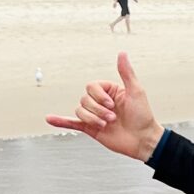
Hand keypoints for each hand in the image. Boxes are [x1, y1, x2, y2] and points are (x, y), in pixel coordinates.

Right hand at [46, 51, 163, 161]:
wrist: (143, 140)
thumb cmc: (143, 116)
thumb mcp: (136, 91)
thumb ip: (126, 72)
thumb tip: (122, 53)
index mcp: (109, 92)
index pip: (92, 87)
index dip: (99, 96)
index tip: (113, 104)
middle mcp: (100, 103)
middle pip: (84, 99)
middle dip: (98, 110)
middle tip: (112, 118)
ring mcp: (95, 116)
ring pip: (80, 111)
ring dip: (92, 118)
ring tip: (106, 125)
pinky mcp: (91, 129)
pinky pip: (72, 123)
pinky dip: (60, 121)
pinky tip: (50, 119)